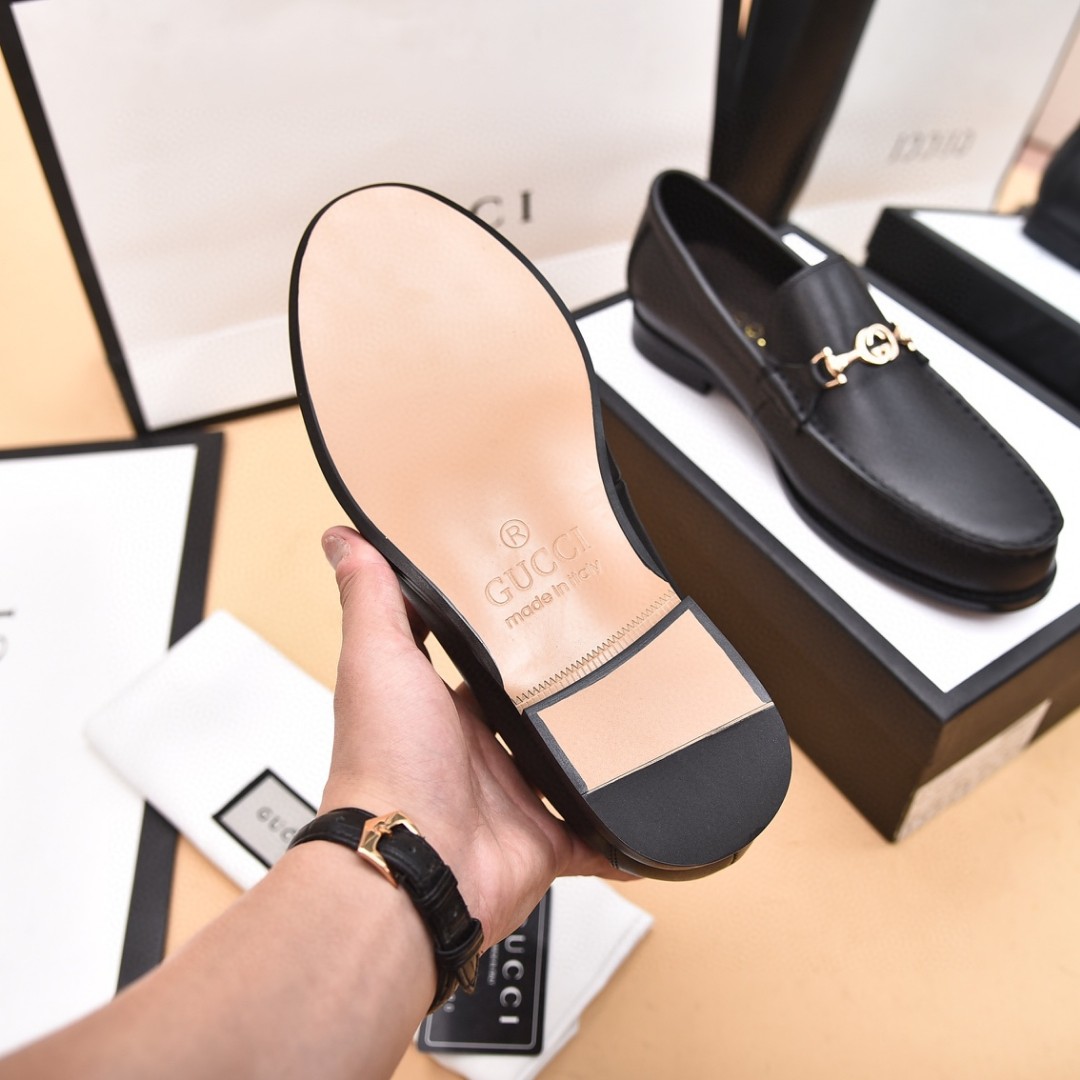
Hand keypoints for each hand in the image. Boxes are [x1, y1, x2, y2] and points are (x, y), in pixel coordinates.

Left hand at [319, 526, 626, 946]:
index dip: (501, 634)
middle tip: (607, 650)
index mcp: (435, 708)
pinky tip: (648, 805)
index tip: (534, 601)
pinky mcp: (544, 842)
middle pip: (528, 711)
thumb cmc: (386, 765)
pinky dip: (621, 830)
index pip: (472, 660)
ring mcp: (509, 799)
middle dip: (561, 687)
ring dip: (594, 747)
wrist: (414, 864)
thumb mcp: (377, 660)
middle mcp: (471, 753)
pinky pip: (594, 837)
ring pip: (564, 767)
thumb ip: (371, 598)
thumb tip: (343, 538)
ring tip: (639, 712)